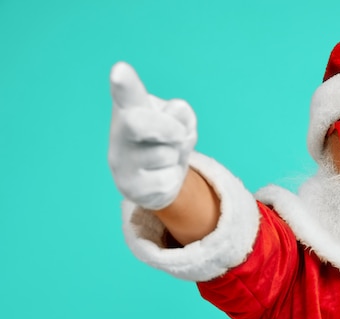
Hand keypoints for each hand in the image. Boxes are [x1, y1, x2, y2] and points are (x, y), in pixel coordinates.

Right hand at [108, 62, 196, 209]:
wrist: (157, 181)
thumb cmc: (166, 140)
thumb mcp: (180, 121)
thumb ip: (180, 113)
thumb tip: (177, 112)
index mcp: (130, 108)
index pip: (126, 93)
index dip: (124, 83)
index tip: (120, 71)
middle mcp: (119, 133)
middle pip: (138, 123)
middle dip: (166, 127)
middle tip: (179, 133)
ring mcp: (122, 161)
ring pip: (163, 155)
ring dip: (175, 156)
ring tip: (166, 156)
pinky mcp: (130, 187)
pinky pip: (166, 180)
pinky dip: (173, 177)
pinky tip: (161, 176)